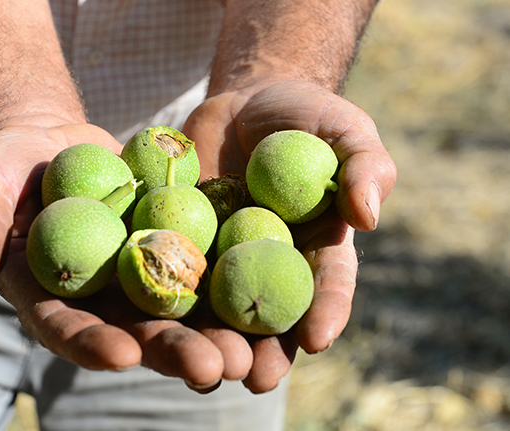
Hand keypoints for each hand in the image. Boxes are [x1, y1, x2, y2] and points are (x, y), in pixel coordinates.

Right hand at [0, 117, 255, 392]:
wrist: (46, 142)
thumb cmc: (2, 168)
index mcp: (49, 300)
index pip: (66, 330)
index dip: (91, 345)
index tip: (122, 355)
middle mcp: (97, 300)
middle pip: (136, 331)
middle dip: (174, 353)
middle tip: (214, 370)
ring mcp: (136, 275)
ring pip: (179, 309)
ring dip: (216, 330)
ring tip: (253, 350)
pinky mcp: (169, 245)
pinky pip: (203, 261)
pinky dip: (231, 275)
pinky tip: (269, 287)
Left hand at [180, 79, 396, 391]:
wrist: (244, 101)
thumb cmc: (305, 115)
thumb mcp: (344, 129)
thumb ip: (365, 165)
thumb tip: (368, 216)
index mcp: (317, 245)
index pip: (327, 285)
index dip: (326, 312)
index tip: (318, 339)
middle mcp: (270, 261)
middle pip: (269, 313)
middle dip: (264, 350)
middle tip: (255, 377)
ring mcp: (224, 256)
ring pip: (217, 306)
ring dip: (210, 340)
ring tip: (202, 370)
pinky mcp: (184, 241)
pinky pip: (171, 268)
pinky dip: (162, 294)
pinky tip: (148, 321)